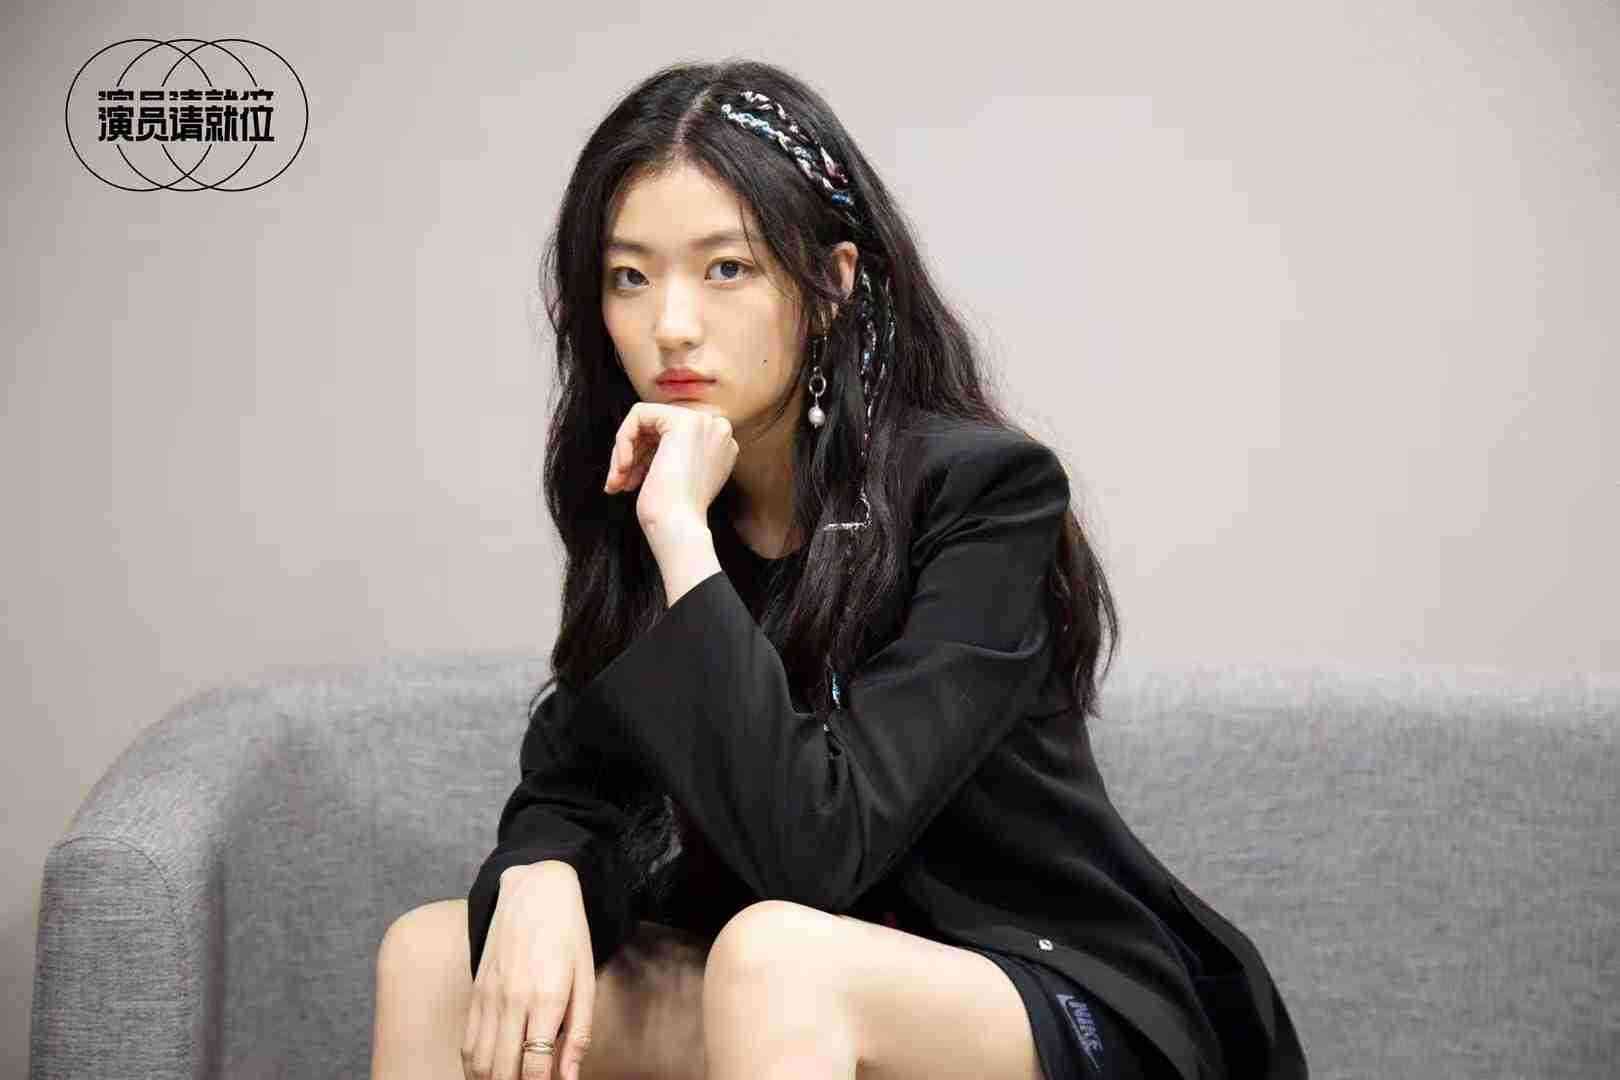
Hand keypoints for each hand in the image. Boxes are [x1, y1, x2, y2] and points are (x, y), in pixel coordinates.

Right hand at [462, 862, 594, 1079]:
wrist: (535, 891)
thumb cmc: (569, 936)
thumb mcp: (587, 980)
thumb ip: (578, 1033)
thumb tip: (569, 1078)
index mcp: (547, 998)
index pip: (535, 1066)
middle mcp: (512, 1000)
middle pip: (502, 1071)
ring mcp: (488, 996)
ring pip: (479, 1062)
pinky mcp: (475, 991)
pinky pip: (467, 1043)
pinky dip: (475, 1067)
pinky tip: (489, 1074)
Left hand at [603, 402, 737, 532]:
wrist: (678, 528)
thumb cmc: (674, 514)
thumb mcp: (678, 476)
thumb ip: (673, 453)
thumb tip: (644, 440)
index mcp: (720, 444)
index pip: (672, 434)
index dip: (647, 455)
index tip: (632, 479)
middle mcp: (717, 429)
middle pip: (659, 426)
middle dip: (634, 454)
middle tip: (618, 481)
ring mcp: (704, 422)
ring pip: (646, 421)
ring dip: (625, 452)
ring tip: (617, 481)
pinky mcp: (683, 421)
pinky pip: (639, 415)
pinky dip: (623, 440)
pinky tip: (622, 467)